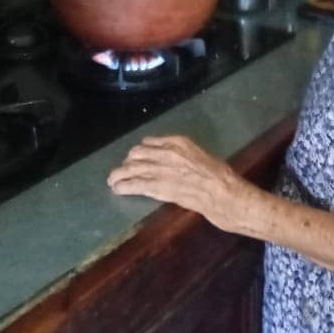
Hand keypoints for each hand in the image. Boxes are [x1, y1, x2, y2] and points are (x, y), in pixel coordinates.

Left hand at [107, 135, 252, 232]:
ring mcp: (159, 168)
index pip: (149, 143)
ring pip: (130, 168)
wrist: (220, 191)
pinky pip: (133, 184)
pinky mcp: (156, 186)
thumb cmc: (218, 174)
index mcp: (177, 142)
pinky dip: (123, 186)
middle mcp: (165, 151)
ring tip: (113, 180)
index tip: (136, 158)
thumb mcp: (199, 155)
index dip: (140, 152)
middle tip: (124, 171)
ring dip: (119, 174)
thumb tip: (171, 160)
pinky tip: (117, 189)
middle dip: (127, 162)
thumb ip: (182, 154)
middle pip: (136, 154)